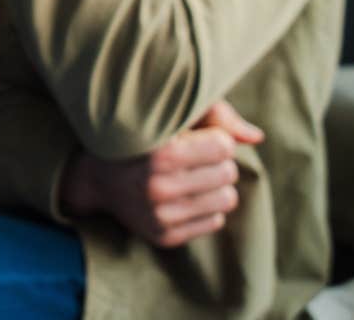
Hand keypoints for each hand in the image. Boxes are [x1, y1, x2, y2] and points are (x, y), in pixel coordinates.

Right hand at [58, 101, 262, 248]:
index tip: (197, 136)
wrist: (96, 178)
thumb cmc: (139, 138)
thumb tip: (257, 138)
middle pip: (228, 173)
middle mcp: (158, 188)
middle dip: (216, 162)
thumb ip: (216, 117)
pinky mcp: (164, 237)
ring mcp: (160, 216)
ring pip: (227, 200)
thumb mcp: (169, 115)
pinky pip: (214, 222)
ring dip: (215, 186)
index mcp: (159, 153)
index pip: (224, 146)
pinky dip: (205, 207)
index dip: (215, 138)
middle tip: (193, 157)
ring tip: (192, 176)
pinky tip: (184, 196)